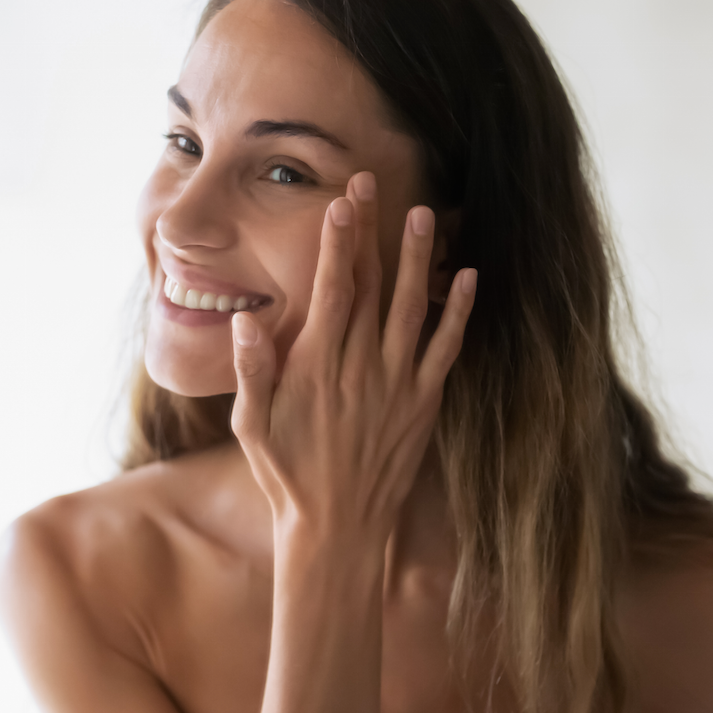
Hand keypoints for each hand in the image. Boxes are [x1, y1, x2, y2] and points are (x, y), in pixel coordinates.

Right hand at [229, 172, 475, 564]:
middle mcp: (361, 367)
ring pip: (413, 307)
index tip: (340, 203)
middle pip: (371, 286)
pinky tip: (467, 278)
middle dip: (371, 232)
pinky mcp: (423, 404)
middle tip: (372, 183)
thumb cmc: (286, 475)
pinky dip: (459, 312)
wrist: (336, 528)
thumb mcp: (252, 426)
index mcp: (317, 367)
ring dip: (419, 259)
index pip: (332, 291)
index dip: (337, 244)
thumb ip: (252, 371)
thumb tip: (245, 322)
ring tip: (425, 214)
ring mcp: (397, 384)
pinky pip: (446, 349)